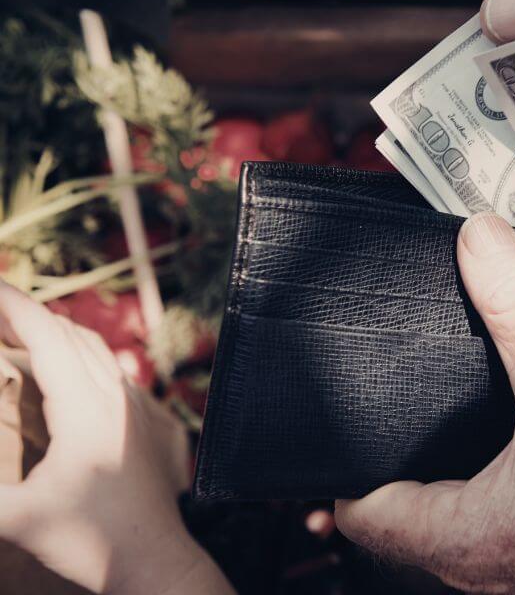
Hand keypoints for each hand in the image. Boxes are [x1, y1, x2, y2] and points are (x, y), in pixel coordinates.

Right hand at [0, 283, 230, 594]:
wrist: (153, 557)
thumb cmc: (87, 540)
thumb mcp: (14, 518)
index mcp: (84, 407)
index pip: (45, 336)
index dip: (12, 305)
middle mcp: (114, 395)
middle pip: (67, 333)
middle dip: (24, 312)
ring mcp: (134, 405)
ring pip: (92, 348)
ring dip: (52, 330)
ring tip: (12, 328)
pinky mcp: (143, 419)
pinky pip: (108, 369)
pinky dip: (76, 352)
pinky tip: (59, 367)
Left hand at [335, 213, 514, 593]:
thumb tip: (475, 240)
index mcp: (466, 539)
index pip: (363, 512)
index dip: (337, 462)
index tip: (334, 409)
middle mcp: (494, 561)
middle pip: (417, 504)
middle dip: (406, 442)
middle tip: (402, 375)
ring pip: (477, 502)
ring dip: (469, 449)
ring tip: (471, 378)